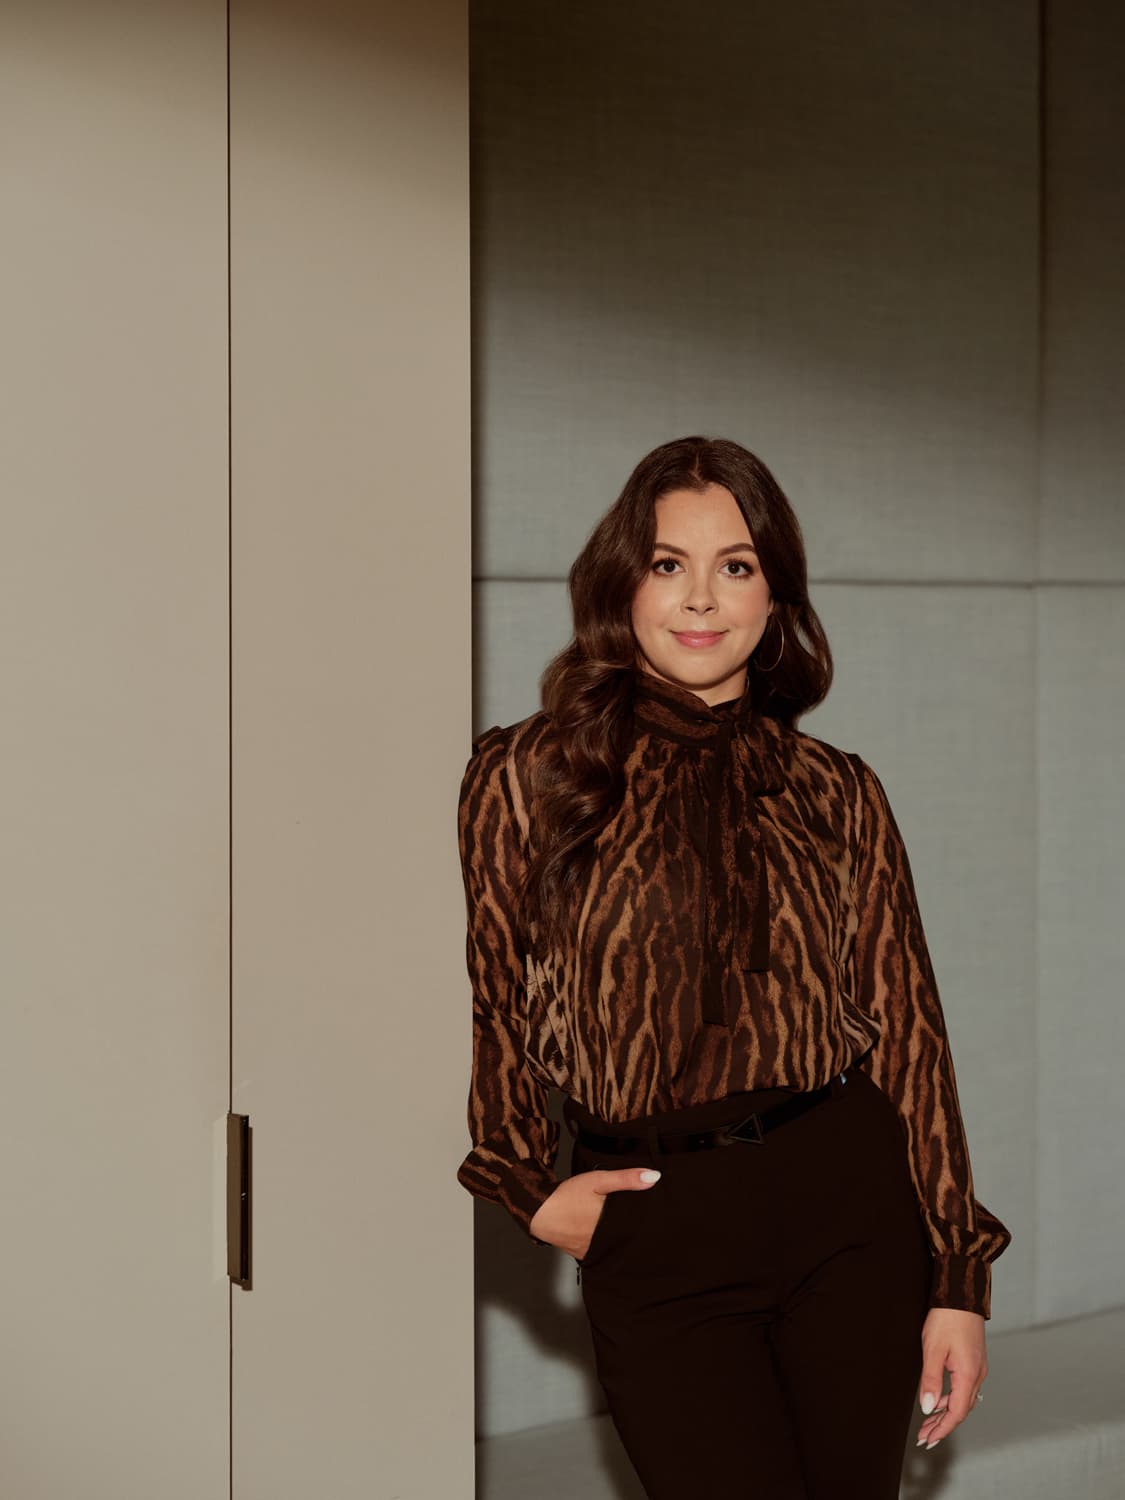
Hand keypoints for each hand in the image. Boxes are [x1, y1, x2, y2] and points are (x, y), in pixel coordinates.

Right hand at [529, 1166, 661, 1259]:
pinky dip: (605, 1246)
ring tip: (629, 1233)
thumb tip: (654, 1177)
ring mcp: (593, 1250)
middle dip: (635, 1234)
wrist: (539, 1210)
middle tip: (649, 1227)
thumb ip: (626, 1179)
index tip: (659, 1221)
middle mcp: (604, 1241)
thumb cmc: (568, 1196)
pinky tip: (607, 1238)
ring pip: (614, 1248)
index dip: (649, 1225)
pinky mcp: (582, 1254)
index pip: (638, 1228)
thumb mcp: (598, 1180)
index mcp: (612, 1224)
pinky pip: (599, 1252)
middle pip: (627, 1240)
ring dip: (620, 1241)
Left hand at [915, 1307, 987, 1448]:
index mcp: (968, 1375)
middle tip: (924, 1437)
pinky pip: (963, 1387)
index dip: (942, 1429)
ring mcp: (977, 1367)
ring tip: (927, 1423)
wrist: (961, 1294)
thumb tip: (928, 1408)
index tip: (928, 1440)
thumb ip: (931, 1381)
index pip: (956, 1412)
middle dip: (942, 1425)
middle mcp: (977, 1375)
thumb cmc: (947, 1318)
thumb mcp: (933, 1349)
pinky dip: (950, 1398)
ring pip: (962, 1399)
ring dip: (945, 1412)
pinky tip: (938, 1400)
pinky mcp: (973, 1360)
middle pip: (961, 1410)